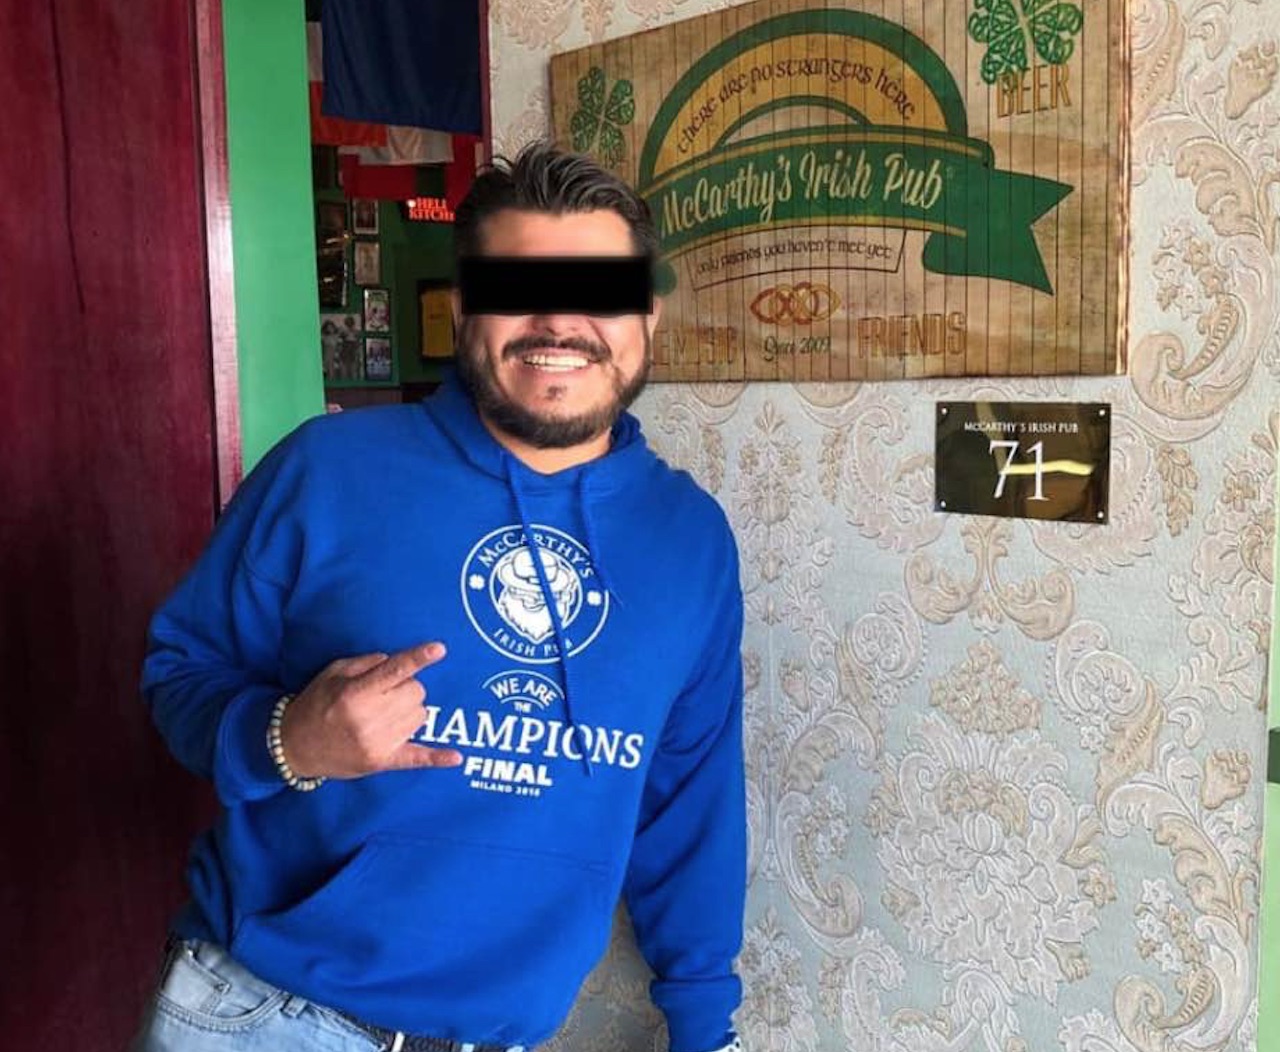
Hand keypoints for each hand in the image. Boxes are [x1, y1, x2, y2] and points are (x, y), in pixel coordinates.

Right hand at [280, 642, 461, 778]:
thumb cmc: (315, 703)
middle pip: (415, 692)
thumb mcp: (332, 673)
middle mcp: (368, 718)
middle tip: (387, 692)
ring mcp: (377, 743)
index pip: (394, 671)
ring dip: (410, 710)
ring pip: (420, 715)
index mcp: (355, 693)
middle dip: (406, 687)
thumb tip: (395, 660)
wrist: (294, 746)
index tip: (440, 649)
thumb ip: (365, 663)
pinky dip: (437, 757)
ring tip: (385, 713)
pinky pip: (416, 758)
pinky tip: (456, 757)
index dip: (418, 658)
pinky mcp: (382, 762)